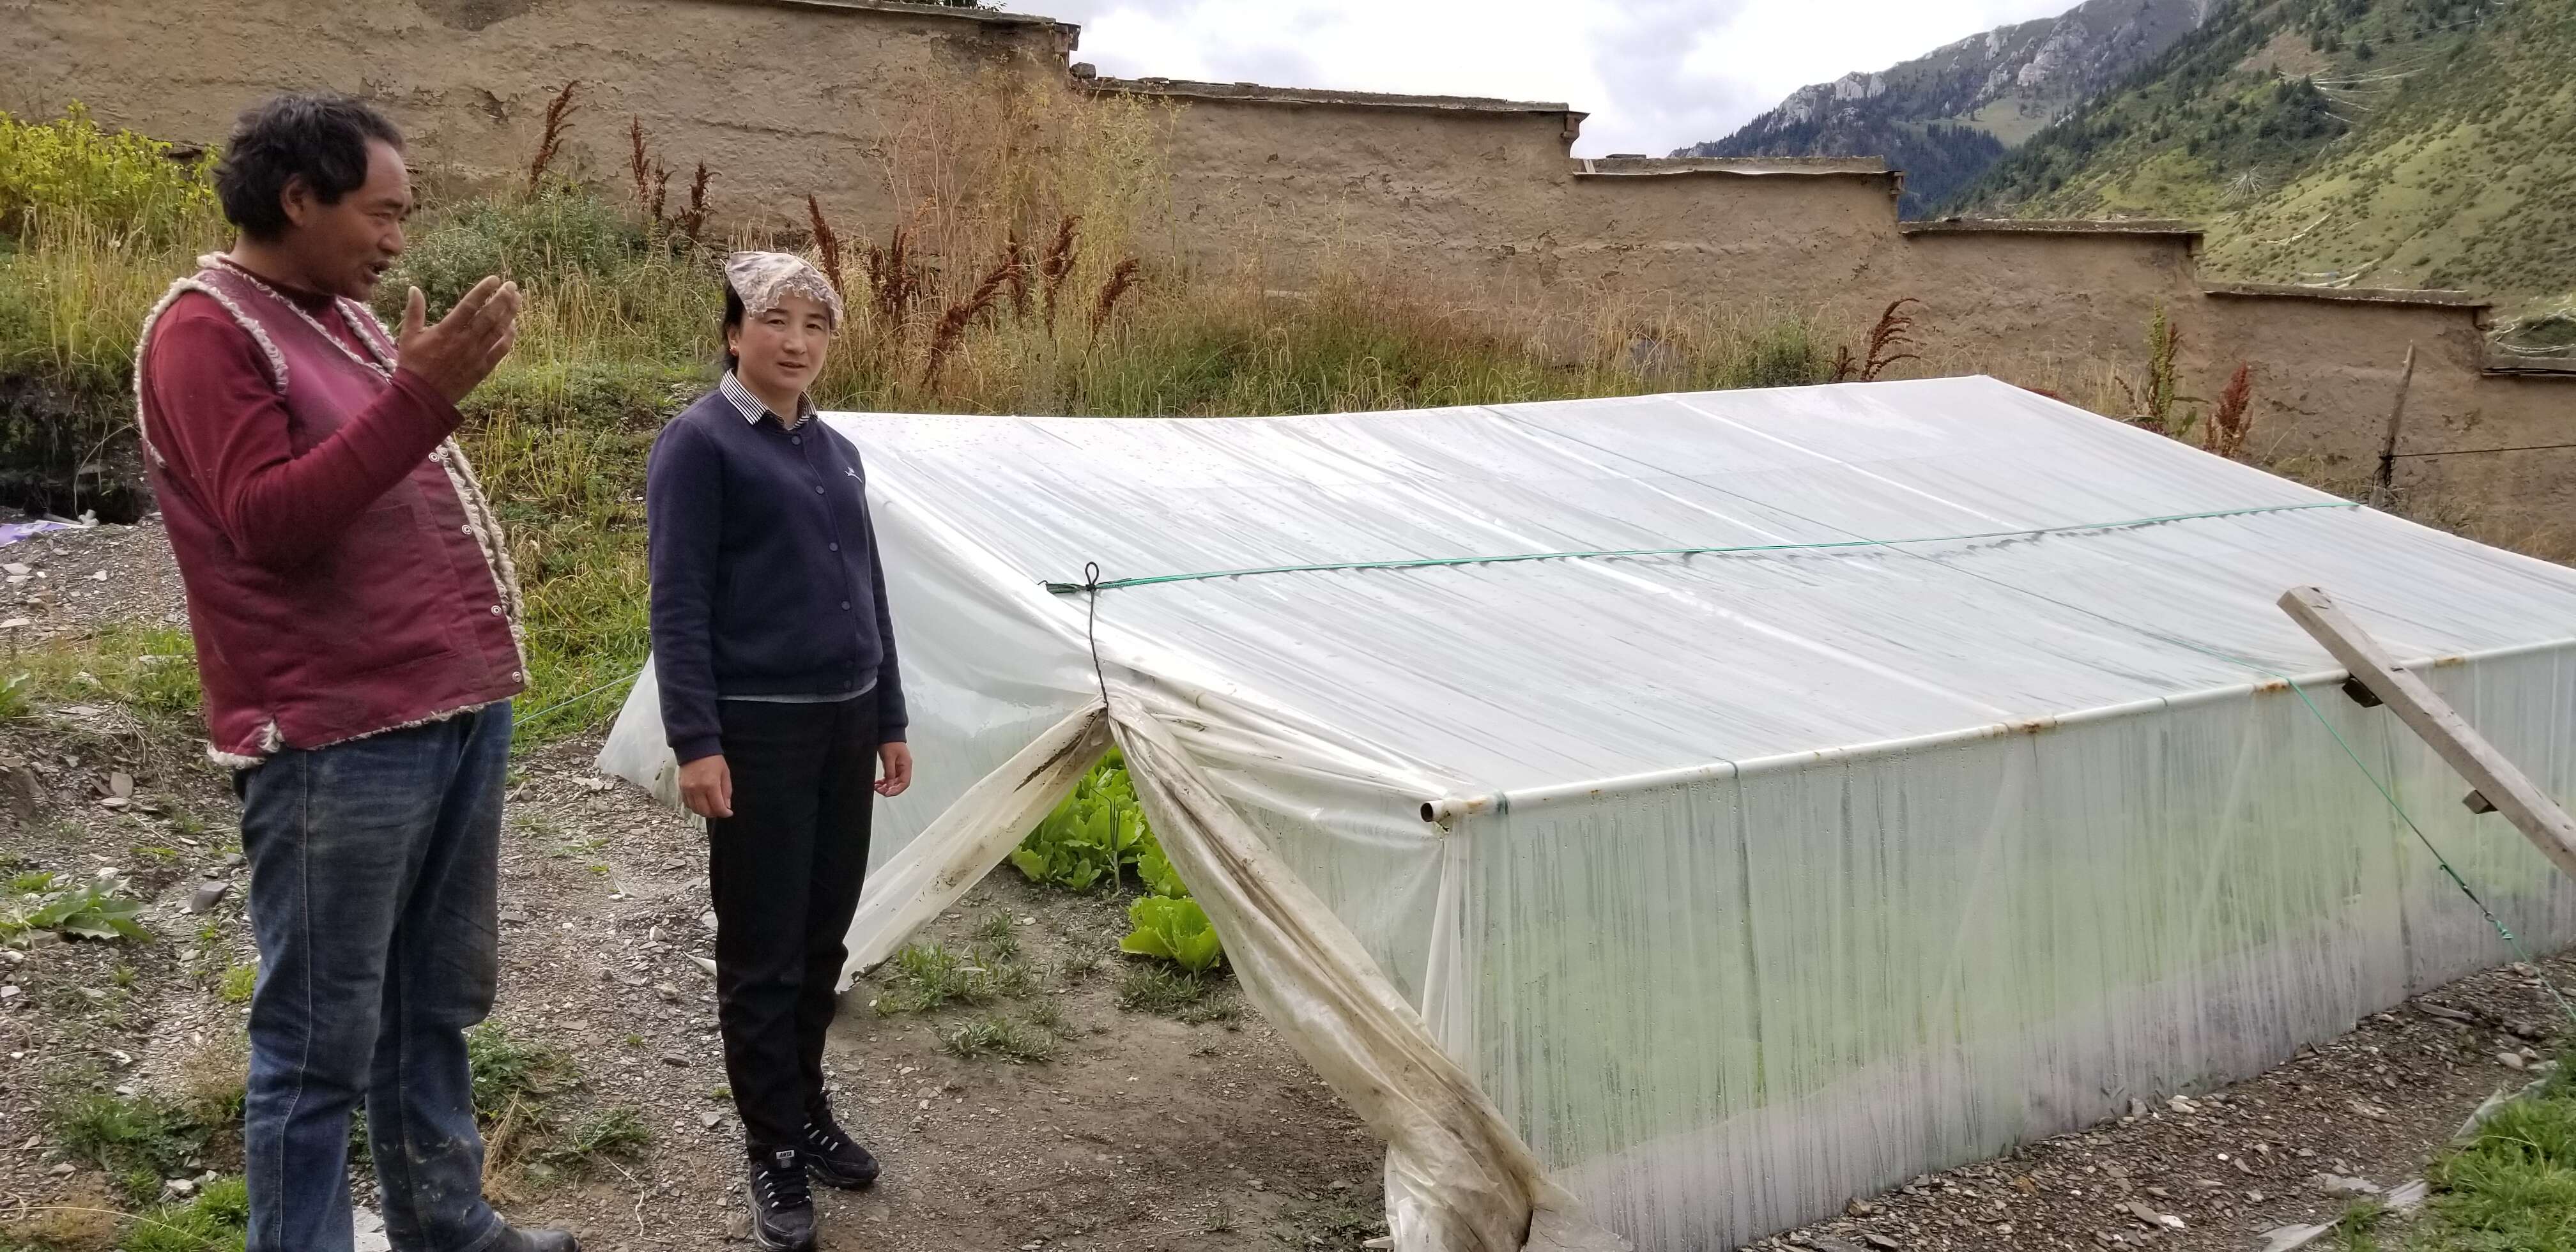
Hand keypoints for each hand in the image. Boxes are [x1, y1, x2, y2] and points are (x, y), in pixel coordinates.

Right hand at [397, 276, 519, 403]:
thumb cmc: (413, 364)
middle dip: (503, 298)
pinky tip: (514, 326)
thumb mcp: (409, 335)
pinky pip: (500, 350)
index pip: (469, 305)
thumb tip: (414, 288)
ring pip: (498, 330)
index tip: (494, 279)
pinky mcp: (483, 368)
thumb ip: (414, 311)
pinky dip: (509, 337)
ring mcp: (476, 355)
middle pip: (489, 316)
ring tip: (517, 299)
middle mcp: (465, 341)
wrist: (421, 397)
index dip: (483, 290)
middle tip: (512, 285)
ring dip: (510, 313)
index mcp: (446, 331)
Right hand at [679, 754, 732, 818]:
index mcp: (710, 785)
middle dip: (714, 813)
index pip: (717, 807)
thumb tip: (726, 806)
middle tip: (719, 809)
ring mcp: (687, 790)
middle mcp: (697, 789)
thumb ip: (726, 791)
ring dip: (704, 811)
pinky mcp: (681, 788)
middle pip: (705, 811)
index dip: (724, 813)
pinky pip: (687, 804)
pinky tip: (701, 802)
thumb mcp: (725, 773)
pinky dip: (695, 806)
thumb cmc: (713, 759)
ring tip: (711, 806)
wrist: (695, 748)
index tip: (728, 813)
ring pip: (695, 810)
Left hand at [876, 742, 912, 797]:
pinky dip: (883, 782)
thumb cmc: (890, 743)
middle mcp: (904, 768)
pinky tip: (877, 784)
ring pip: (893, 782)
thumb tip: (890, 785)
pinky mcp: (892, 766)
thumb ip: (890, 772)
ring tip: (876, 787)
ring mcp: (898, 768)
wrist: (888, 733)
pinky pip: (889, 777)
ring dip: (885, 786)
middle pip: (898, 784)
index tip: (887, 793)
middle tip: (879, 790)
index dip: (896, 790)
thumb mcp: (889, 757)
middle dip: (889, 789)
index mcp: (906, 765)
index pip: (904, 783)